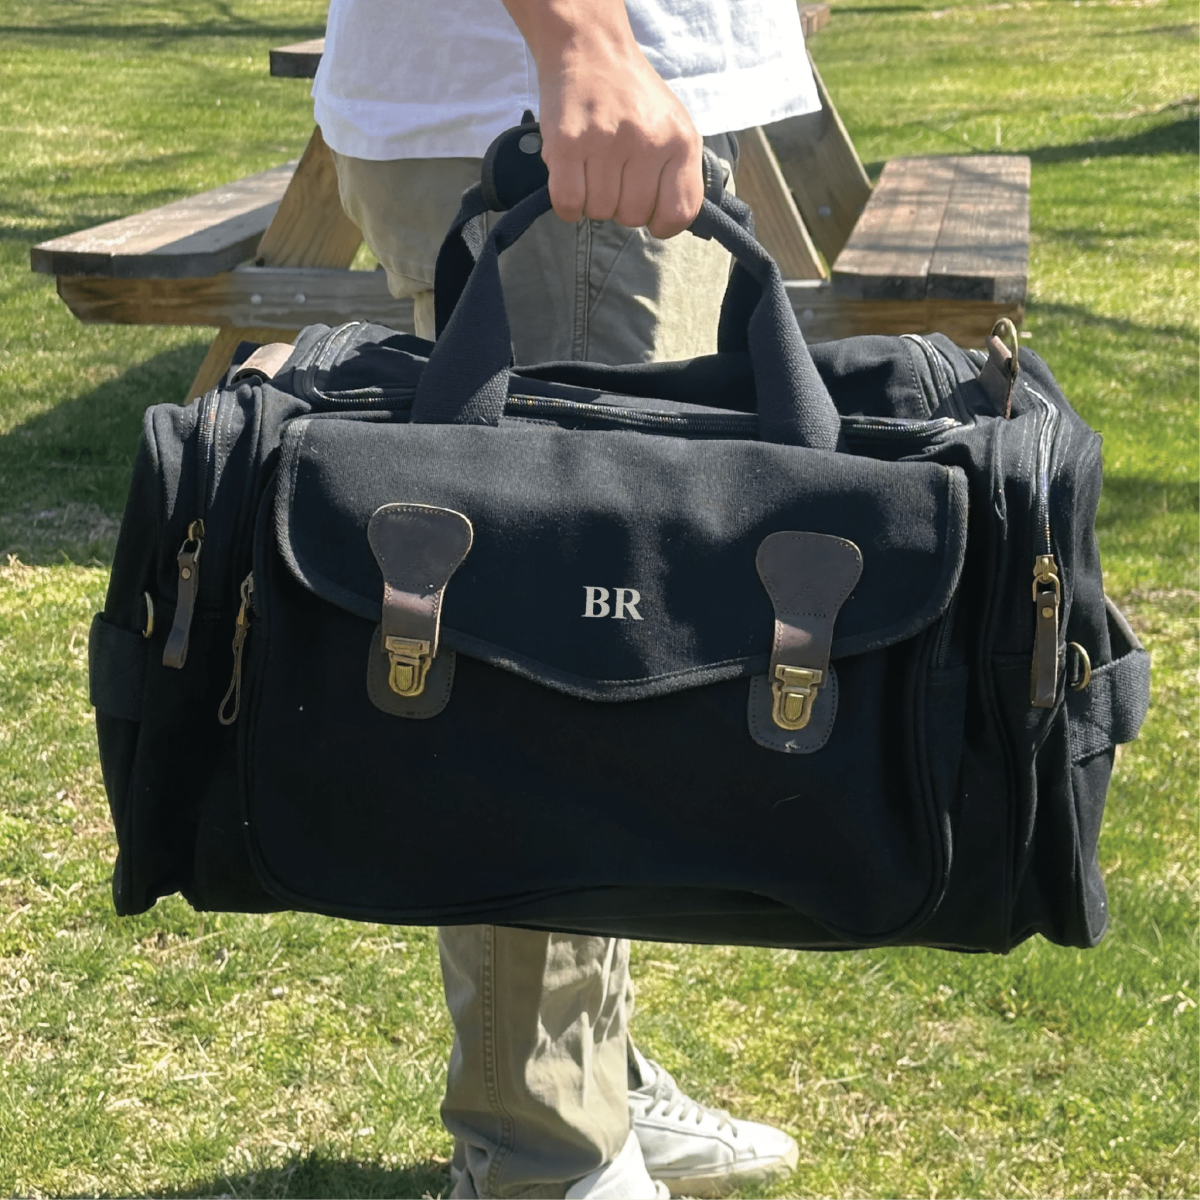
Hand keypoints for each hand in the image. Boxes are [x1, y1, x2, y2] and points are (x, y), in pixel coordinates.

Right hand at [502, 0, 703, 238]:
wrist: (591, 48)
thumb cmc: (632, 96)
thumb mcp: (673, 126)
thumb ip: (677, 173)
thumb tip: (666, 221)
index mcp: (680, 140)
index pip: (679, 213)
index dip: (660, 222)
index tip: (649, 209)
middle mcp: (647, 141)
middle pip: (633, 217)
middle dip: (620, 205)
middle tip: (613, 174)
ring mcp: (606, 142)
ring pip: (599, 212)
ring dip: (592, 199)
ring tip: (593, 167)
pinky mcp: (568, 144)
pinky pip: (568, 204)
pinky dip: (568, 203)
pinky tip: (572, 179)